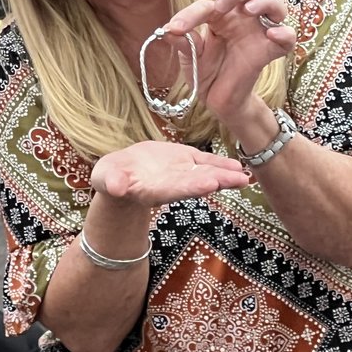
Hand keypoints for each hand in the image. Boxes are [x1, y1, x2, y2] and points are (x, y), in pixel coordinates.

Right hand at [90, 141, 248, 206]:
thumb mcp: (107, 178)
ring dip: (226, 175)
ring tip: (245, 176)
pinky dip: (220, 164)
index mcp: (153, 190)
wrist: (121, 174)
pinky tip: (237, 166)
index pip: (174, 190)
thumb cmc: (111, 178)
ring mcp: (181, 173)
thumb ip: (112, 182)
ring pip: (206, 173)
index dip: (191, 187)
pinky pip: (205, 162)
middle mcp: (172, 185)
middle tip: (238, 180)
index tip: (209, 185)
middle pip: (197, 184)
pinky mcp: (185, 161)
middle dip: (218, 181)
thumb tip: (116, 187)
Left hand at [165, 0, 295, 121]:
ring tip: (249, 10)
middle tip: (221, 6)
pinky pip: (288, 37)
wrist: (218, 101)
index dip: (191, 14)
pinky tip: (273, 34)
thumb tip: (168, 30)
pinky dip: (284, 33)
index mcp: (220, 16)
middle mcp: (242, 19)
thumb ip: (183, 42)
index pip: (208, 5)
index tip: (176, 28)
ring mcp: (258, 33)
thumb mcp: (190, 57)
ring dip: (264, 1)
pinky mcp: (270, 51)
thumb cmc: (206, 72)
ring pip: (274, 4)